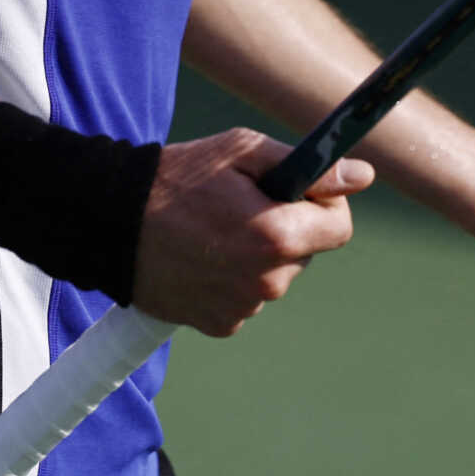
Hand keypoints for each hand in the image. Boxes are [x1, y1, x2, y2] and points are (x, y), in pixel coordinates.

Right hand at [130, 128, 373, 336]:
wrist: (111, 222)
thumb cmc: (178, 177)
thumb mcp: (242, 152)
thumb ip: (308, 167)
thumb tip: (363, 175)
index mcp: (278, 235)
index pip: (340, 227)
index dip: (323, 203)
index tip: (296, 190)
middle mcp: (266, 280)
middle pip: (305, 252)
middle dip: (287, 227)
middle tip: (242, 204)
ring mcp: (242, 306)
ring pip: (274, 274)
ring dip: (258, 254)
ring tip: (213, 229)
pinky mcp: (220, 323)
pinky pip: (246, 296)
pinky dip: (233, 279)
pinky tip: (201, 257)